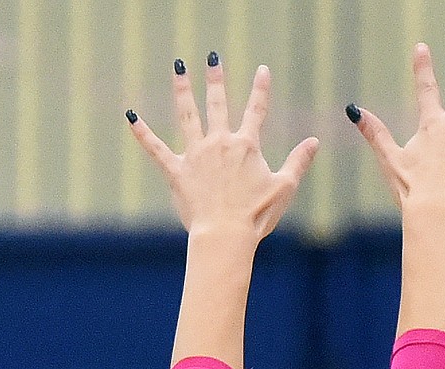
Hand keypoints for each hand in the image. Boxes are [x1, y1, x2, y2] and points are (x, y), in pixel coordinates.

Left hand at [128, 56, 316, 241]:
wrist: (226, 235)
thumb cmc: (256, 215)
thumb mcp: (284, 188)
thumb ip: (298, 162)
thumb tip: (314, 142)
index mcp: (246, 147)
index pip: (256, 111)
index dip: (261, 89)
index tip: (262, 69)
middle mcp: (220, 143)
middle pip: (217, 104)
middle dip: (215, 79)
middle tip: (212, 58)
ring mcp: (196, 155)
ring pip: (187, 115)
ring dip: (183, 90)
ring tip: (178, 68)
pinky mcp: (177, 171)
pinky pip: (156, 148)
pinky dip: (142, 132)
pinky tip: (130, 116)